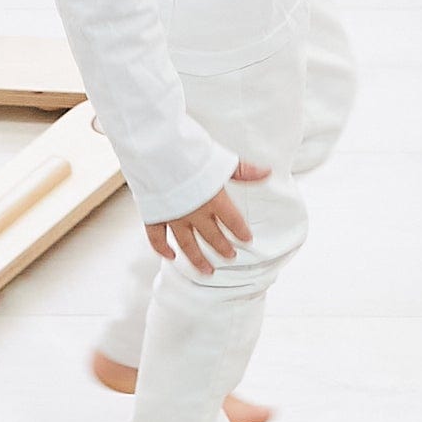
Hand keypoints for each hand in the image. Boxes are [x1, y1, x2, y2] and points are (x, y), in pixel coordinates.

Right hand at [147, 159, 269, 274]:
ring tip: (207, 270)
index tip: (247, 239)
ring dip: (198, 259)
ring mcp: (173, 217)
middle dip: (223, 248)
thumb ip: (243, 171)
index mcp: (214, 200)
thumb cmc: (189, 152)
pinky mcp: (154, 216)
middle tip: (230, 257)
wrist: (156, 151)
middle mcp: (194, 213)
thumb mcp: (221, 159)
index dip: (241, 231)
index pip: (232, 221)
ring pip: (187, 244)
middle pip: (212, 236)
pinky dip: (162, 249)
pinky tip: (170, 257)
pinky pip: (157, 238)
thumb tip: (266, 172)